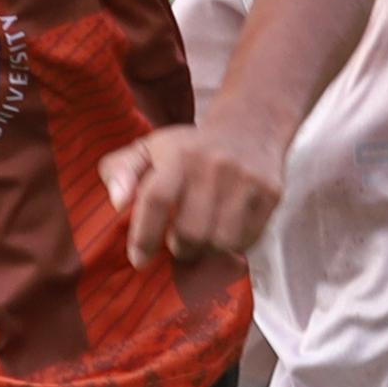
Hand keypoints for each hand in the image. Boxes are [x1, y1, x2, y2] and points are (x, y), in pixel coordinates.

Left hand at [95, 120, 290, 270]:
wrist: (251, 127)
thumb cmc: (189, 148)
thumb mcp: (148, 149)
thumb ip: (120, 171)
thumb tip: (117, 202)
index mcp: (177, 154)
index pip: (156, 199)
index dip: (144, 236)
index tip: (139, 260)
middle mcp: (212, 165)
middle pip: (191, 232)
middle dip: (180, 249)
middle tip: (179, 244)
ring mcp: (245, 180)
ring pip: (221, 242)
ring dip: (208, 251)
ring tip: (203, 239)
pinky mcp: (270, 193)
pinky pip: (248, 240)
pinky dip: (233, 246)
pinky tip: (225, 232)